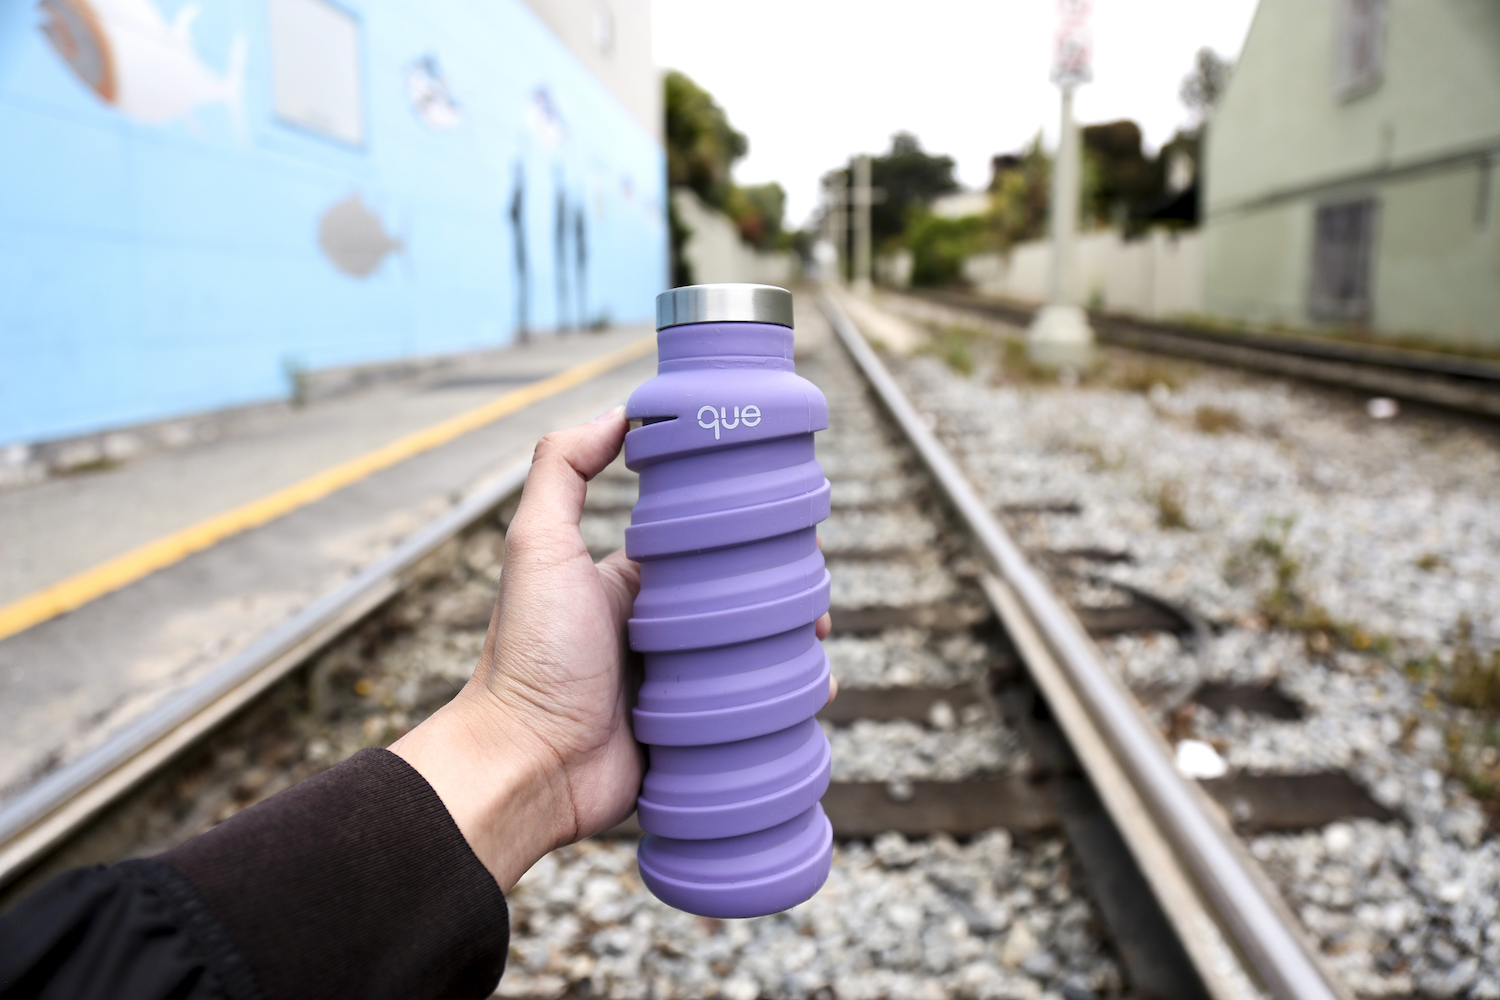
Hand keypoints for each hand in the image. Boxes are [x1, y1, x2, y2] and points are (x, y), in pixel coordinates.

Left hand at [392, 407, 833, 889]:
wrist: (528, 765)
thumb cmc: (528, 655)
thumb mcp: (536, 545)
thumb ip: (562, 468)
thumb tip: (623, 411)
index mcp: (631, 582)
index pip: (706, 542)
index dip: (749, 529)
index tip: (792, 523)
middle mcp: (660, 627)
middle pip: (740, 596)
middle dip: (785, 589)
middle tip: (815, 592)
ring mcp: (679, 682)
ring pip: (753, 652)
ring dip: (792, 642)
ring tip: (816, 642)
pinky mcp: (694, 732)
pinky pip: (749, 709)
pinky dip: (784, 697)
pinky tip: (811, 690)